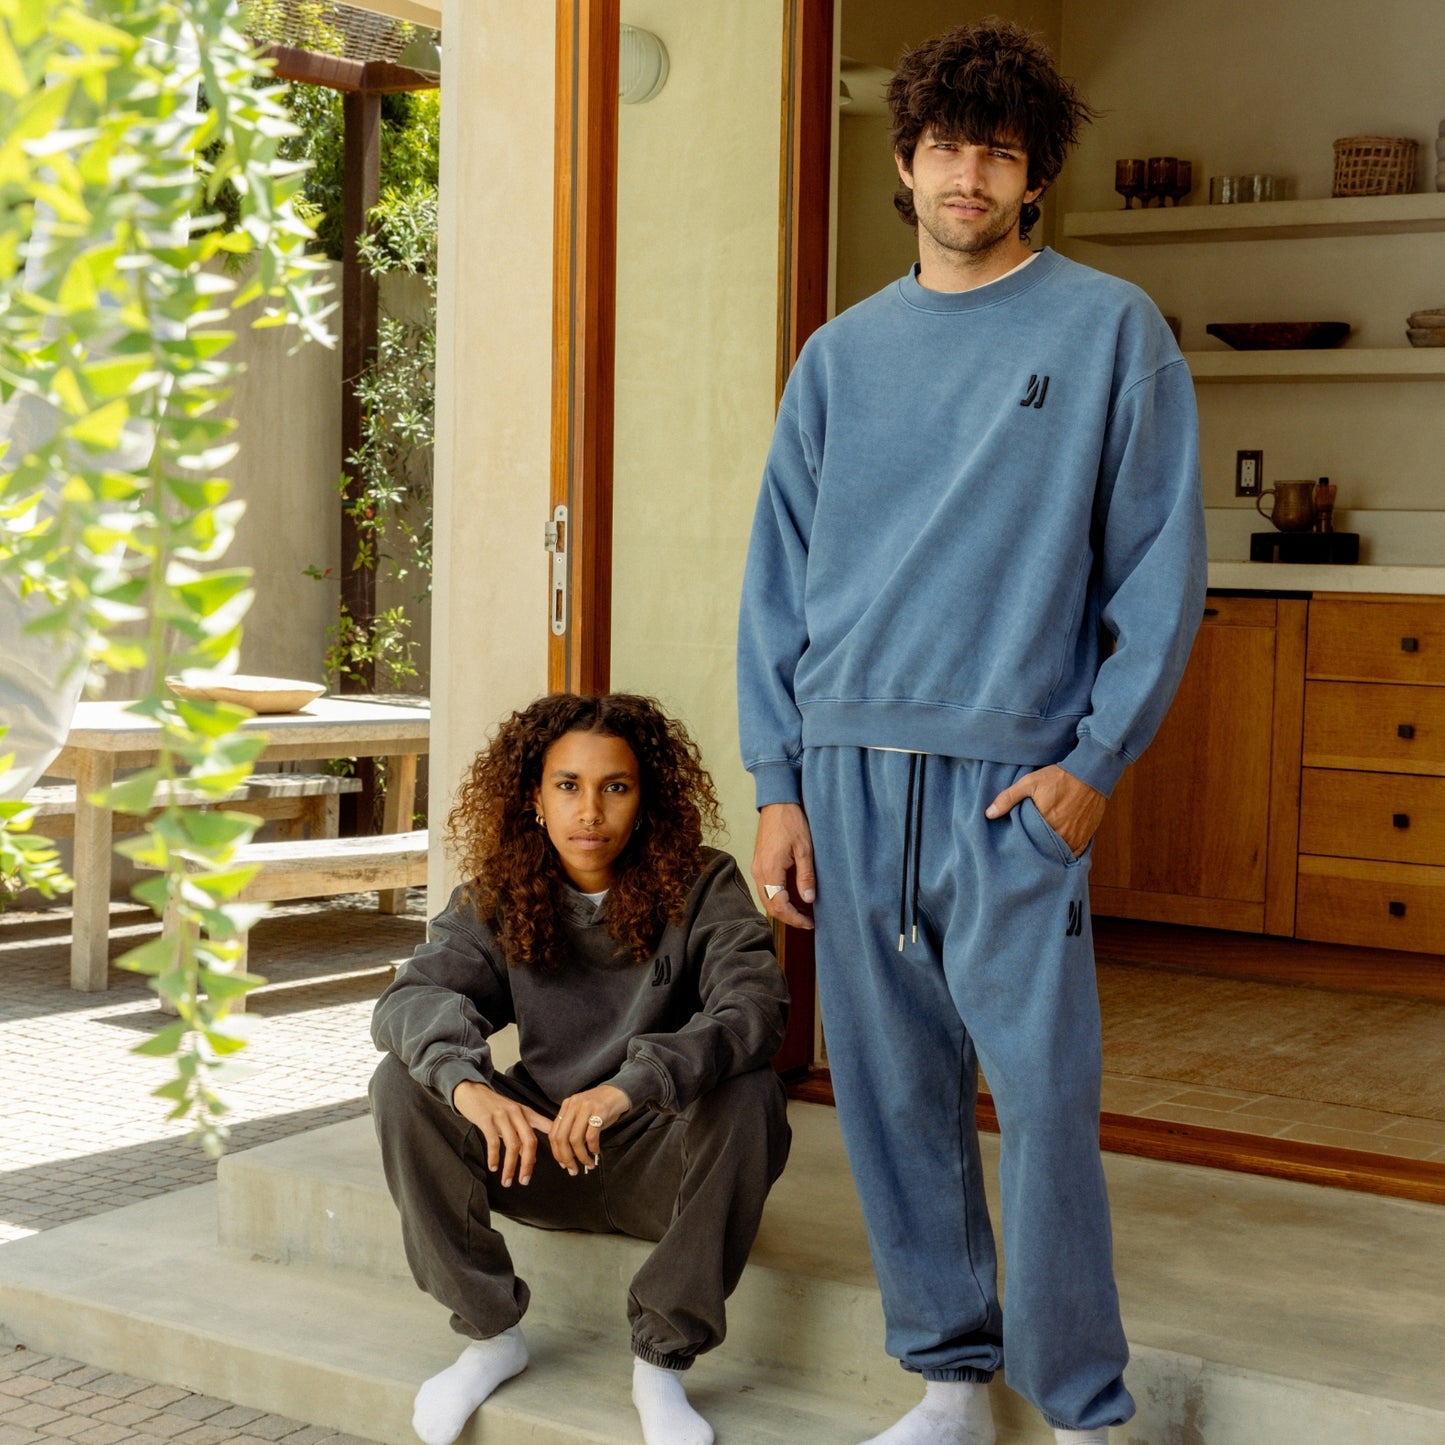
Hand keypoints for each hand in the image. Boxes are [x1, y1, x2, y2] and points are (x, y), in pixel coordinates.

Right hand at [453, 1080, 552, 1187]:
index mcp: (527, 1112)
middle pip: (530, 1141)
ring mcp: (502, 1116)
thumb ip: (523, 1135)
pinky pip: (494, 1142)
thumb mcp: (512, 1118)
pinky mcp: (487, 1119)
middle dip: (528, 1164)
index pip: (548, 1127)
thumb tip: (531, 1159)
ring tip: (507, 1181)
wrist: (472, 1091)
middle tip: (525, 1181)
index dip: (557, 1144)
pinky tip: (494, 1167)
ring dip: (510, 1166)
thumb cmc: (494, 1108)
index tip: (563, 1163)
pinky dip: (494, 1157)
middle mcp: (517, 1113)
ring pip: (512, 1145)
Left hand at [550, 1085, 630, 1175]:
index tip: (564, 1164)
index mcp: (567, 1105)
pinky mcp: (600, 1110)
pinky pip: (591, 1135)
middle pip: (561, 1137)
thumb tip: (566, 1155)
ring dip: (581, 1156)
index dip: (557, 1152)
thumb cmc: (601, 1107)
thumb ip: (572, 1128)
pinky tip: (596, 1152)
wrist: (619, 1091)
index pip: (554, 1133)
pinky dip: (592, 1148)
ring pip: (575, 1139)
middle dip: (566, 1158)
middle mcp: (574, 1105)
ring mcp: (586, 1107)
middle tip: (573, 1170)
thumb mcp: (582, 1114)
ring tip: (588, 1164)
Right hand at [751, 802, 815, 929]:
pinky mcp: (758, 864)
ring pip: (766, 899)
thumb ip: (806, 876)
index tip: (809, 923)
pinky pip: (765, 889)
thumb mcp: (805, 849)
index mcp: (769, 870)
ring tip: (801, 913)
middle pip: (770, 906)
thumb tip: (808, 899)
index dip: (795, 918)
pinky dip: (777, 899)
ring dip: (782, 909)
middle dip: (788, 918)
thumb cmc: (791, 823)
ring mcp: (756, 868)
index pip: (779, 905)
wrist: (777, 804)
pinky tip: (791, 898)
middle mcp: (759, 872)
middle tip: (807, 922)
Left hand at [985, 765, 1105, 856]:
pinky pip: (1074, 854)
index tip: (1014, 848)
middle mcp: (1061, 834)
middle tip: (1025, 855)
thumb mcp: (1029, 783)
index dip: (1021, 847)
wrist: (1090, 774)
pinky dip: (1065, 854)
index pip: (1028, 844)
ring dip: (1050, 855)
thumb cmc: (1058, 778)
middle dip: (1035, 853)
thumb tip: (988, 814)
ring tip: (1040, 855)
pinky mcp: (1085, 837)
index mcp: (1044, 823)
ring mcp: (1075, 838)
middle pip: (1043, 852)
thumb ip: (1008, 798)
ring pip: (1059, 855)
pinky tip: (1057, 853)